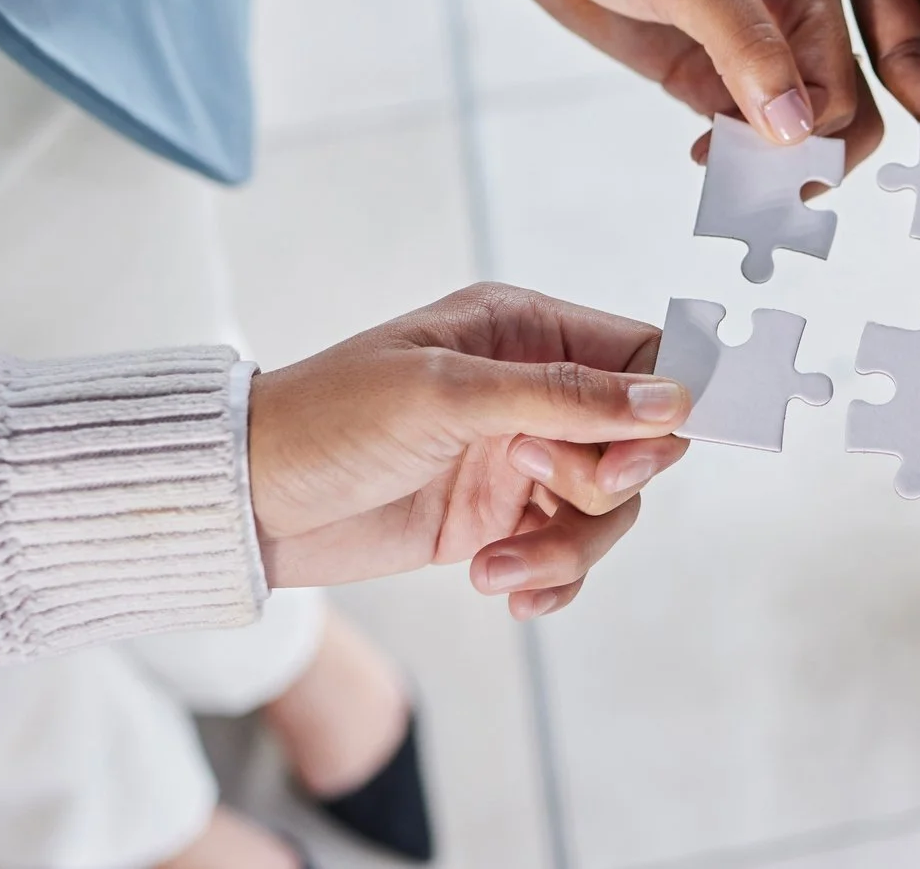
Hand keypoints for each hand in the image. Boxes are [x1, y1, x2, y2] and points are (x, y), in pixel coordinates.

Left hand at [249, 283, 690, 618]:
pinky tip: (504, 590)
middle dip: (602, 485)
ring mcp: (518, 458)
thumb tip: (673, 401)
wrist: (246, 503)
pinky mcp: (498, 520)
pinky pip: (566, 554)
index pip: (641, 358)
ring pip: (606, 508)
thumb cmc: (330, 420)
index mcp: (524, 329)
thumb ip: (563, 397)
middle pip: (637, 442)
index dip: (658, 409)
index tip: (633, 458)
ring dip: (566, 548)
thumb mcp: (448, 394)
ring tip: (497, 569)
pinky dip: (549, 579)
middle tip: (542, 493)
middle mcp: (532, 390)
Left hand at [500, 0, 884, 168]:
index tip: (761, 166)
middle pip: (836, 113)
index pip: (841, 84)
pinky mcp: (705, 72)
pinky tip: (700, 158)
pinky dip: (733, 156)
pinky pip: (741, 129)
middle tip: (758, 194)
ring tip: (724, 183)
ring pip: (789, 129)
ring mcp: (747, 49)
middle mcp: (790, 17)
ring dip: (768, 166)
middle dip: (807, 160)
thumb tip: (795, 128)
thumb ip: (745, 45)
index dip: (813, 135)